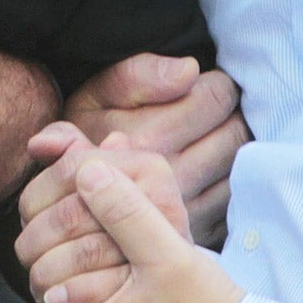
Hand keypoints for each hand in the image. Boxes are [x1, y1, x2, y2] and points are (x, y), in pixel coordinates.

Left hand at [25, 152, 244, 302]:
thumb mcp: (167, 252)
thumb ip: (124, 209)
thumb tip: (86, 169)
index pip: (50, 253)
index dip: (74, 220)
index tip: (102, 207)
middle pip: (62, 277)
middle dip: (84, 248)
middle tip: (123, 237)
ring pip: (78, 300)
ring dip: (97, 276)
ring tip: (133, 263)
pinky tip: (140, 296)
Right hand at [63, 54, 247, 246]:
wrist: (66, 200)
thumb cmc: (86, 134)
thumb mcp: (98, 94)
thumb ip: (138, 75)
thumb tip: (189, 71)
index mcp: (151, 137)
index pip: (216, 98)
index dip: (214, 84)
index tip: (200, 86)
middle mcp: (171, 175)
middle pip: (234, 133)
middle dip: (227, 116)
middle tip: (208, 111)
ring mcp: (184, 207)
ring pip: (235, 166)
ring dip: (228, 148)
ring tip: (205, 139)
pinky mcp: (192, 230)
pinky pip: (229, 200)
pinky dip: (224, 181)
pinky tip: (204, 170)